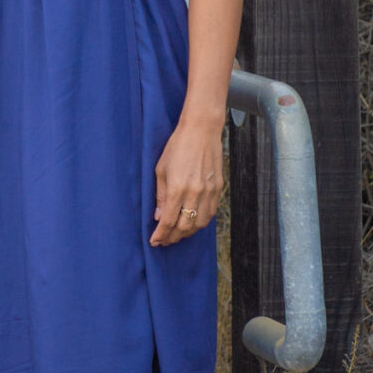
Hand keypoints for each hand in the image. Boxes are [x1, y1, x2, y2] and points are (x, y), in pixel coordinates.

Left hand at [150, 114, 222, 248]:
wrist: (201, 131)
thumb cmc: (177, 147)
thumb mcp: (161, 169)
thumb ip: (160, 195)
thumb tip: (158, 216)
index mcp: (177, 188)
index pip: (168, 221)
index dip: (161, 234)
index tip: (154, 241)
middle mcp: (195, 193)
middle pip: (185, 226)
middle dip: (173, 237)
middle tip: (164, 241)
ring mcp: (209, 192)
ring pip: (200, 223)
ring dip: (187, 232)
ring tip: (177, 234)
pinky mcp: (218, 188)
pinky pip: (210, 213)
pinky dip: (200, 222)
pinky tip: (192, 222)